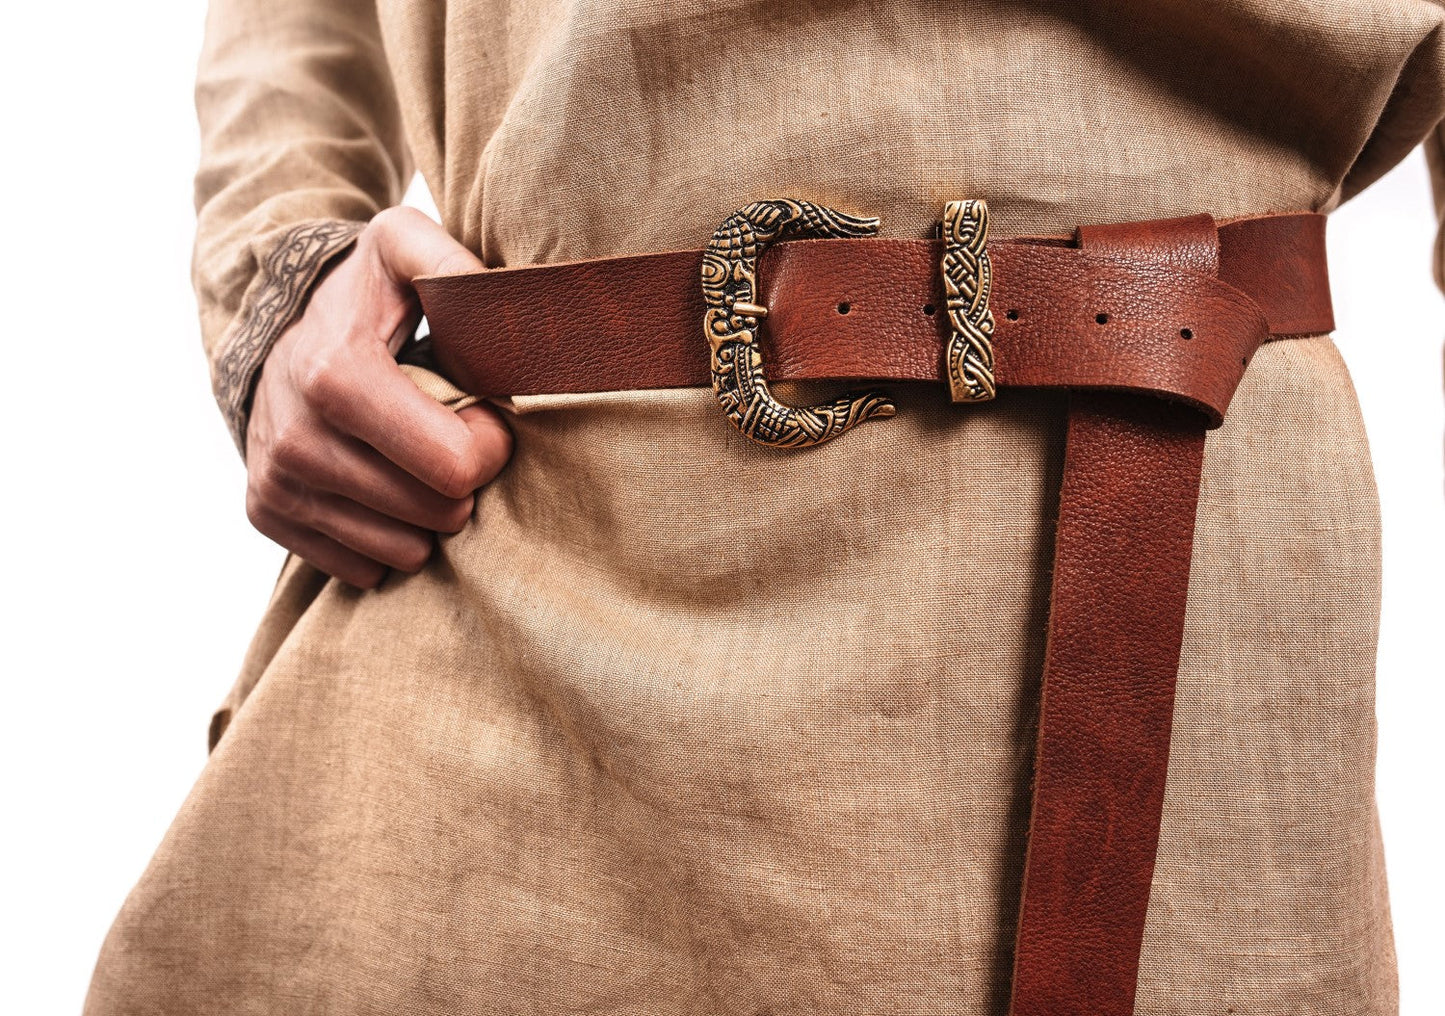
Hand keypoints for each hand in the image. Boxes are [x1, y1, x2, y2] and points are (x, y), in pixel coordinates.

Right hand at [244, 207, 511, 587]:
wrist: (268, 320)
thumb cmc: (359, 292)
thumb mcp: (401, 249)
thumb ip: (450, 260)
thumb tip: (498, 298)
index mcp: (337, 378)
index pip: (457, 467)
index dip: (488, 443)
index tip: (478, 411)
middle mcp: (297, 441)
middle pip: (438, 514)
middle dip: (461, 480)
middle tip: (447, 436)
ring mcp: (278, 484)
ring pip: (405, 553)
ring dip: (426, 513)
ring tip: (411, 458)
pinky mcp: (267, 514)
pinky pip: (365, 569)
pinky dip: (385, 535)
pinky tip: (378, 484)